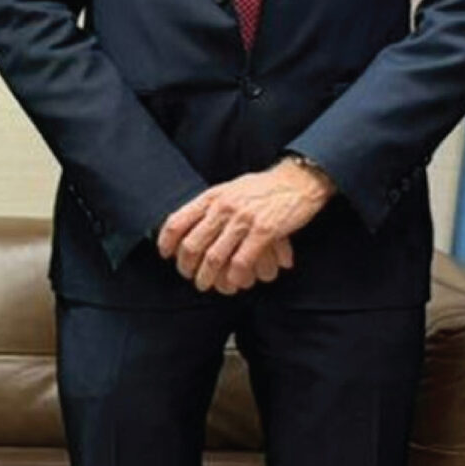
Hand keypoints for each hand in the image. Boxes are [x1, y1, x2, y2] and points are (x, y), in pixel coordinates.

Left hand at [157, 159, 332, 294]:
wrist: (298, 180)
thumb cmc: (264, 188)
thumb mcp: (231, 189)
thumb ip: (211, 205)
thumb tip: (190, 223)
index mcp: (213, 196)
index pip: (178, 221)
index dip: (167, 242)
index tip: (166, 255)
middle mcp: (224, 207)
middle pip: (192, 245)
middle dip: (186, 267)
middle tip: (190, 277)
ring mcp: (243, 219)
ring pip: (214, 257)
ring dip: (208, 277)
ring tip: (208, 285)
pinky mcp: (264, 231)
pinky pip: (242, 262)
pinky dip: (235, 277)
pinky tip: (236, 283)